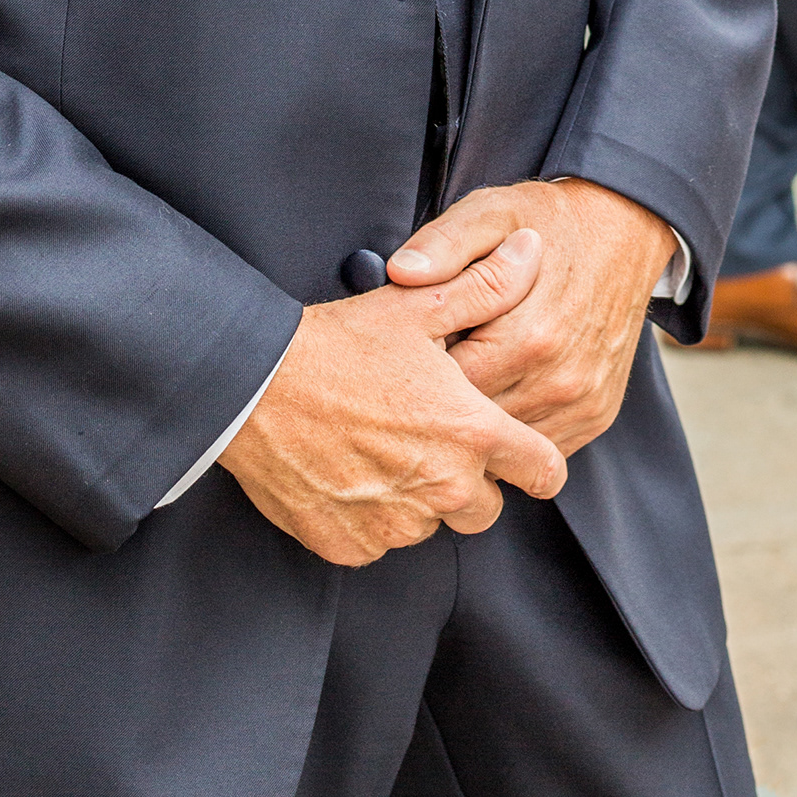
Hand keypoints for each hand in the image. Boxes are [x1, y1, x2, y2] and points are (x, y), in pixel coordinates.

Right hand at [219, 232, 565, 565]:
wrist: (253, 388)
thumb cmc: (339, 344)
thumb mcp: (418, 305)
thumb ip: (487, 287)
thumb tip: (532, 250)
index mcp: (470, 432)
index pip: (543, 471)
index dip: (539, 464)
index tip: (525, 458)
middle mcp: (441, 489)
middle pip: (485, 509)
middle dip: (470, 482)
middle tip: (431, 440)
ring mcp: (394, 525)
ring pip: (429, 526)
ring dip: (418, 500)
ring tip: (382, 449)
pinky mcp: (350, 546)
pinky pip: (378, 542)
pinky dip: (371, 518)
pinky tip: (350, 473)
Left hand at [389, 180, 674, 458]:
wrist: (623, 232)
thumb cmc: (547, 223)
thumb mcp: (491, 212)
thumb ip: (443, 243)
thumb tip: (401, 272)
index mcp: (530, 335)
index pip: (447, 386)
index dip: (422, 368)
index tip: (418, 344)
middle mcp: (561, 379)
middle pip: (474, 422)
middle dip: (448, 399)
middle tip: (436, 363)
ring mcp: (582, 403)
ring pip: (506, 444)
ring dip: (482, 417)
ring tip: (471, 373)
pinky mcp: (596, 415)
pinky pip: (539, 444)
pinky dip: (515, 425)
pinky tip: (504, 388)